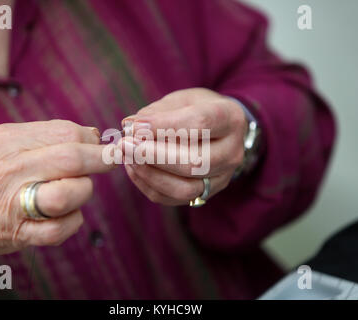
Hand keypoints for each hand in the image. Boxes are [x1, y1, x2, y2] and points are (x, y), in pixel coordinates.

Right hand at [0, 120, 115, 268]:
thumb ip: (42, 136)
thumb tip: (92, 134)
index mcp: (5, 141)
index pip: (65, 132)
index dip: (92, 138)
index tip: (100, 145)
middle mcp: (10, 170)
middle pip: (72, 158)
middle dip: (102, 159)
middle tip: (112, 160)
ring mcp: (13, 204)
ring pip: (70, 194)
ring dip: (84, 191)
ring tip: (78, 190)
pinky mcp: (18, 233)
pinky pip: (60, 229)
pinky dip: (73, 222)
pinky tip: (67, 215)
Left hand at [120, 88, 247, 205]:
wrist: (218, 130)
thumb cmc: (196, 109)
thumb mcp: (181, 100)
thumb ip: (157, 112)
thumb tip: (130, 126)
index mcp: (230, 118)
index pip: (200, 124)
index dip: (164, 126)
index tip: (136, 126)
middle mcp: (232, 152)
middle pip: (194, 162)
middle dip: (153, 155)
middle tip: (125, 144)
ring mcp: (222, 177)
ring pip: (185, 187)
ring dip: (149, 174)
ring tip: (127, 157)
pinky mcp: (205, 194)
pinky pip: (172, 198)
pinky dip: (148, 185)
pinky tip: (133, 167)